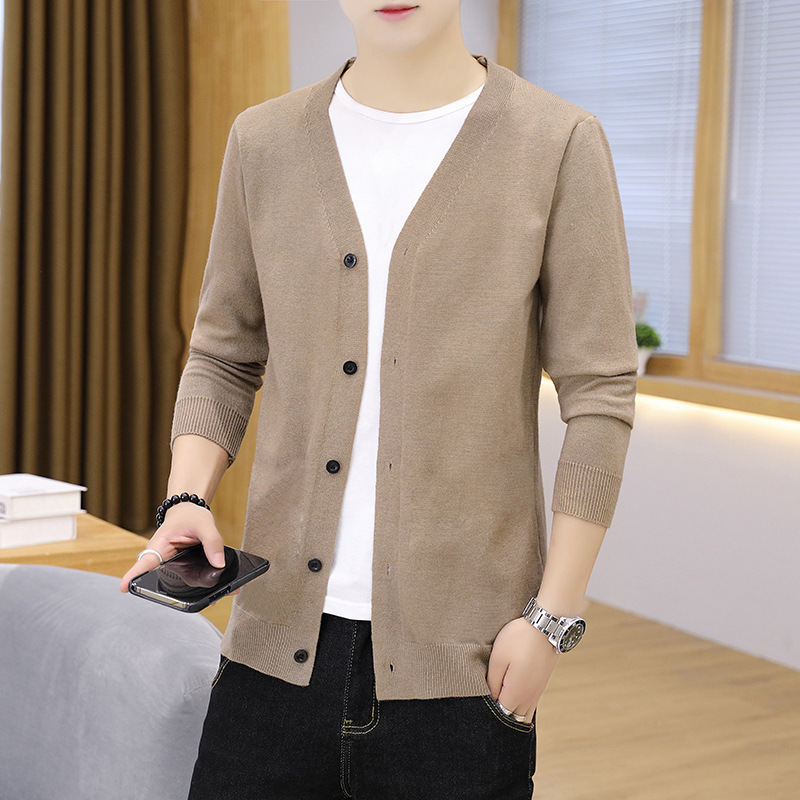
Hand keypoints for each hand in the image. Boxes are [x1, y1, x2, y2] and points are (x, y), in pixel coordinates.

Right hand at [118, 503, 239, 602]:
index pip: (144, 563)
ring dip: (204, 591)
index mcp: (159, 548)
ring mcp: (175, 568)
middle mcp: (164, 562)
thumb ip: (212, 541)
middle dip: (186, 594)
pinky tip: (228, 589)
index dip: (134, 576)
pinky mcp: (186, 570)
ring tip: (223, 594)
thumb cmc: (190, 516)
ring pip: (186, 584)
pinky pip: (196, 579)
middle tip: (208, 600)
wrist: (191, 513)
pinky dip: (211, 584)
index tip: (125, 587)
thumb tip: (219, 564)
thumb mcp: (204, 523)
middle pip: (169, 582)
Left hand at [486, 616, 560, 725]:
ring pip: (523, 716)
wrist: (546, 627)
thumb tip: (491, 698)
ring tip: (500, 701)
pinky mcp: (541, 685)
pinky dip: (521, 708)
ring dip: (512, 713)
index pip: (500, 715)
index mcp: (516, 693)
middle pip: (513, 719)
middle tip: (488, 703)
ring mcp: (537, 693)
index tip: (481, 701)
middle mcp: (529, 698)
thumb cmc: (519, 639)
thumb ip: (492, 682)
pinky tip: (513, 699)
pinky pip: (531, 707)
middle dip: (500, 716)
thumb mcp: (498, 658)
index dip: (489, 711)